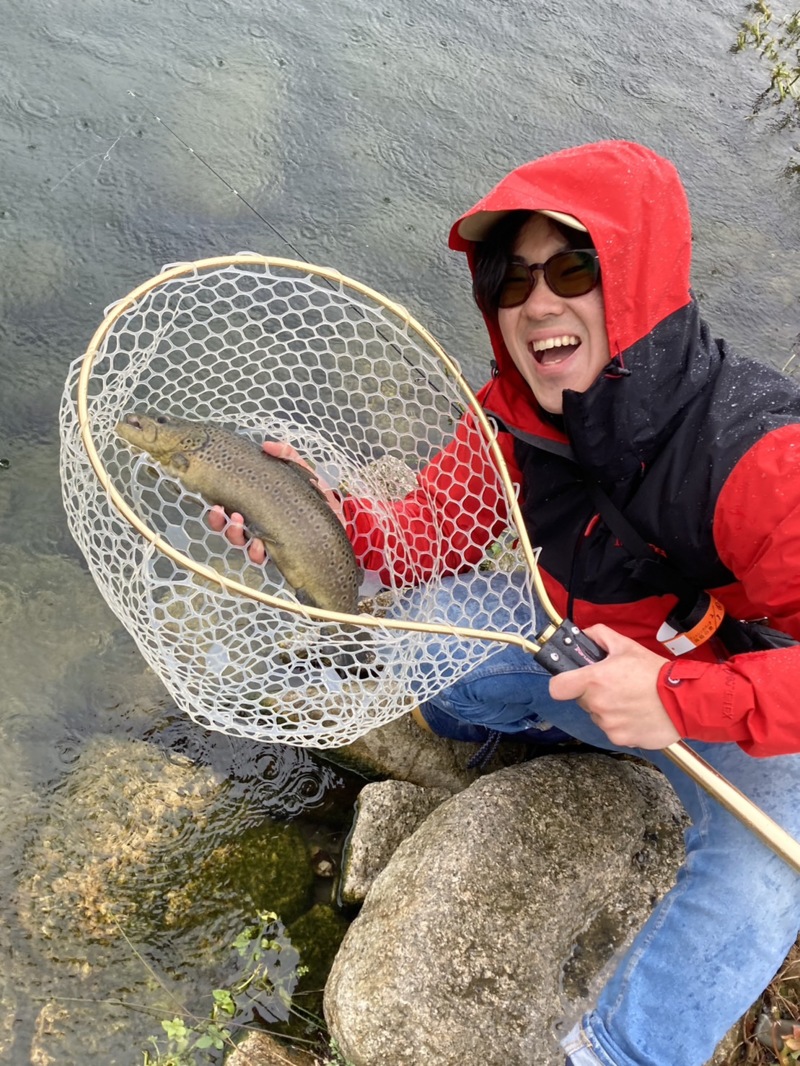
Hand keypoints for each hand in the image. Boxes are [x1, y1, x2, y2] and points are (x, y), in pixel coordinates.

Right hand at [207, 441, 343, 564]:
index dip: (218, 507)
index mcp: (260, 505)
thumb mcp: (305, 474)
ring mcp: (268, 541)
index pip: (231, 506)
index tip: (213, 501)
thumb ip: (288, 457)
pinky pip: (260, 557)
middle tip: (221, 511)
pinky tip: (259, 545)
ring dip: (234, 534)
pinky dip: (255, 552)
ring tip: (237, 523)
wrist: (343, 523)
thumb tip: (267, 445)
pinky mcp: (280, 554)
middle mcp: (259, 524)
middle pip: (229, 526)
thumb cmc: (319, 499)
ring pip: (240, 542)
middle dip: (219, 521)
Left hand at [548, 624, 680, 748]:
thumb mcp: (627, 646)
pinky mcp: (620, 739)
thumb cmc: (655, 673)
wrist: (683, 701)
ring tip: (631, 700)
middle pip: (582, 700)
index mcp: (593, 680)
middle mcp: (597, 705)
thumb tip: (585, 635)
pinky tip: (638, 714)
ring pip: (598, 716)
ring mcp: (608, 724)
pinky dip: (622, 724)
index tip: (571, 681)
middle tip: (615, 686)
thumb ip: (600, 635)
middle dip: (593, 693)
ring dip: (608, 709)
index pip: (557, 688)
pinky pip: (614, 730)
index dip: (562, 683)